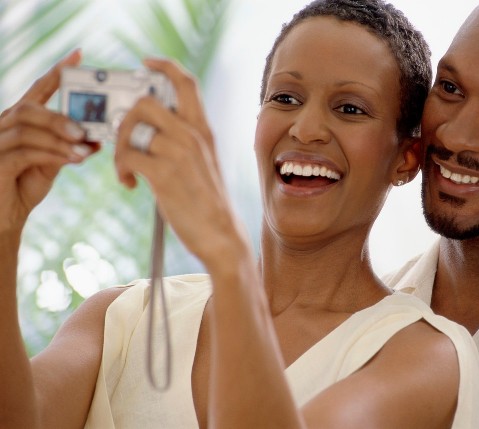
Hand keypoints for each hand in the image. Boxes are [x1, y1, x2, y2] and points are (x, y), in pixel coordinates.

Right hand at [0, 50, 93, 235]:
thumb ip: (68, 147)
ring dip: (59, 137)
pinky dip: (52, 154)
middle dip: (59, 116)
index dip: (56, 72)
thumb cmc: (24, 186)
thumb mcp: (51, 164)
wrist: (3, 217)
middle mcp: (3, 126)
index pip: (37, 90)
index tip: (79, 55)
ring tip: (82, 149)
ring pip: (26, 128)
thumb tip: (95, 138)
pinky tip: (71, 160)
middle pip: (30, 108)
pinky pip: (24, 152)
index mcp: (18, 121)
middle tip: (83, 130)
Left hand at [114, 58, 251, 265]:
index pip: (186, 82)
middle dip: (125, 117)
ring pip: (131, 129)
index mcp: (204, 130)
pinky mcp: (164, 173)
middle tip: (124, 139)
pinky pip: (126, 156)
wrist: (222, 235)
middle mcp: (193, 135)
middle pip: (145, 101)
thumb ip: (182, 143)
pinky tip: (130, 185)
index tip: (145, 63)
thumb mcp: (203, 164)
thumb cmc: (209, 203)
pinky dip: (120, 169)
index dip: (164, 66)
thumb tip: (147, 134)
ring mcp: (179, 152)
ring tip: (126, 171)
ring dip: (119, 149)